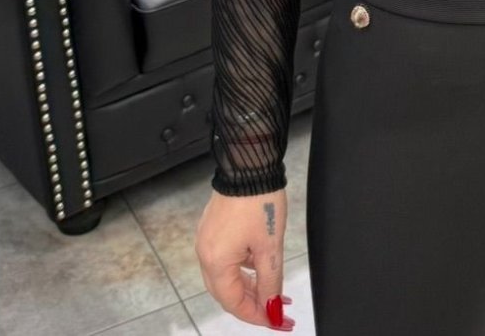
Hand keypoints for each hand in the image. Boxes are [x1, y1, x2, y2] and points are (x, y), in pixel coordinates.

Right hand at [195, 189, 294, 329]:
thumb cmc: (259, 201)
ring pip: (228, 276)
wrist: (249, 163)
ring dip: (251, 287)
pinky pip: (226, 259)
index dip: (257, 316)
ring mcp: (207, 240)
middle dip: (255, 304)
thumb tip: (272, 309)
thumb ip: (270, 282)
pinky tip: (262, 268)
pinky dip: (244, 269)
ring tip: (275, 292)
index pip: (234, 303)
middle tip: (279, 312)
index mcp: (215, 262)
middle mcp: (205, 254)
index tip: (278, 322)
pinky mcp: (213, 228)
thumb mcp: (270, 247)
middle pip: (228, 293)